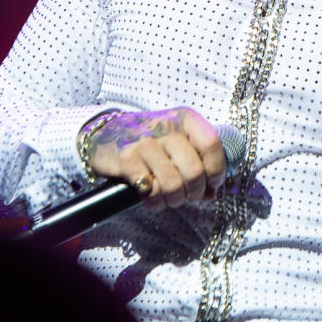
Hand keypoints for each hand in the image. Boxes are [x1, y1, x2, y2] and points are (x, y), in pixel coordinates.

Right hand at [83, 107, 225, 210]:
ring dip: (174, 200)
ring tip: (168, 197)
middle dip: (194, 192)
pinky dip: (154, 202)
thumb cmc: (149, 141)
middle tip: (186, 195)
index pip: (212, 145)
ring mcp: (145, 142)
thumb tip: (212, 192)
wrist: (105, 135)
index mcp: (185, 118)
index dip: (216, 171)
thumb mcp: (177, 140)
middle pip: (194, 171)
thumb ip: (198, 161)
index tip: (212, 184)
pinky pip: (151, 192)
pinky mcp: (126, 159)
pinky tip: (151, 197)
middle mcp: (166, 127)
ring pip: (173, 185)